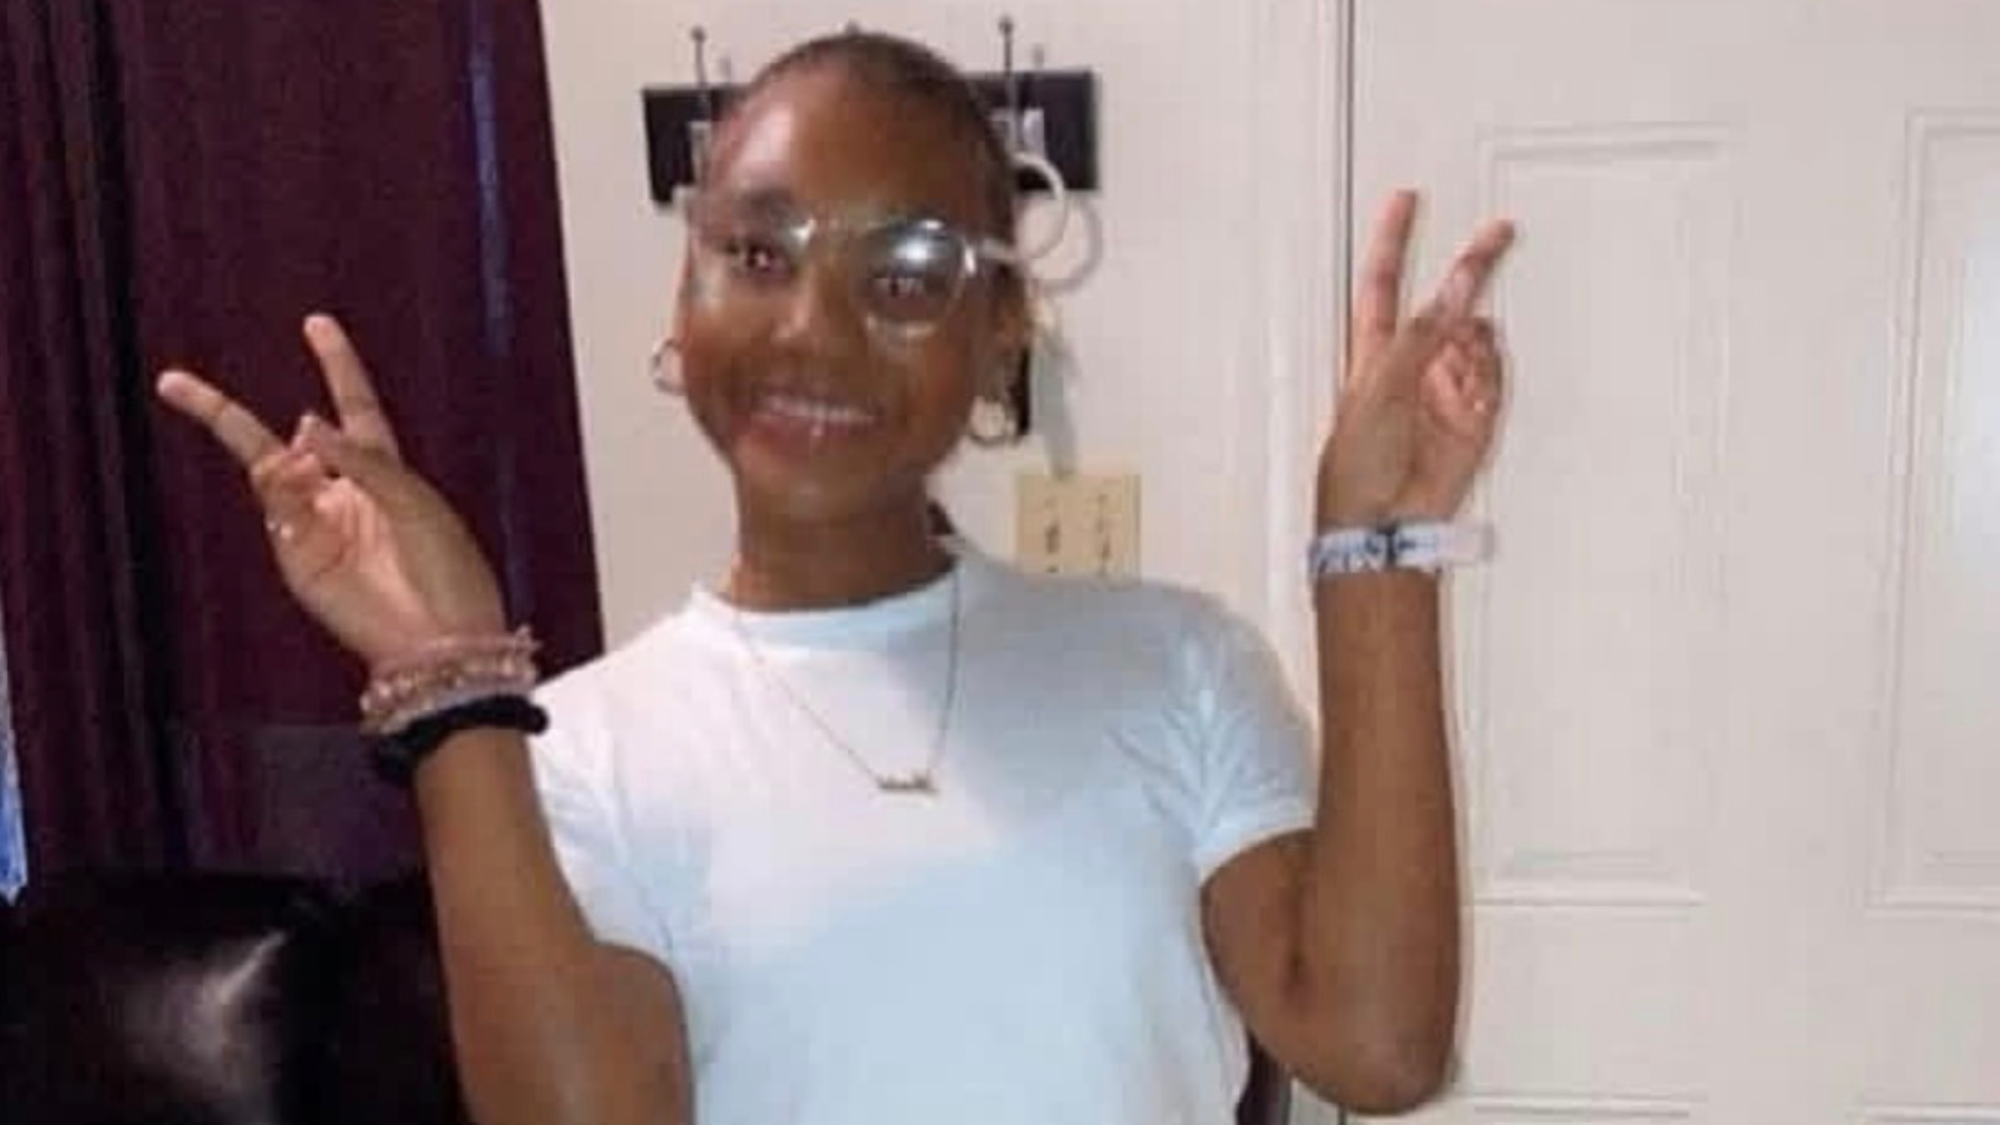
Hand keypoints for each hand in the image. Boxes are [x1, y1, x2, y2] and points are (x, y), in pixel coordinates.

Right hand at [156, 314, 505, 666]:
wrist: (442, 638)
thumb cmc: (446, 568)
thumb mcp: (412, 498)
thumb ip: (361, 458)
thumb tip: (303, 420)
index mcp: (385, 471)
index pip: (355, 404)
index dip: (336, 363)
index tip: (317, 322)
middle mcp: (344, 493)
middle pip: (278, 439)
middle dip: (223, 413)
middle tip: (171, 382)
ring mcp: (316, 526)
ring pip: (269, 473)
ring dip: (278, 460)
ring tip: (302, 464)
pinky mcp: (299, 560)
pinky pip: (277, 511)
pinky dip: (281, 489)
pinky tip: (300, 478)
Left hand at [1318, 190, 1515, 526]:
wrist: (1381, 520)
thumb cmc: (1357, 464)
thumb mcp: (1379, 386)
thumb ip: (1420, 335)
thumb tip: (1452, 293)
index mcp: (1372, 351)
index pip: (1382, 282)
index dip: (1392, 240)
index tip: (1404, 200)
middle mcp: (1411, 364)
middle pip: (1445, 302)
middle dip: (1470, 269)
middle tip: (1496, 235)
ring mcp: (1445, 388)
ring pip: (1475, 338)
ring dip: (1473, 338)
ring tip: (1461, 354)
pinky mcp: (1474, 417)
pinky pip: (1493, 378)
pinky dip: (1490, 371)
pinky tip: (1478, 375)